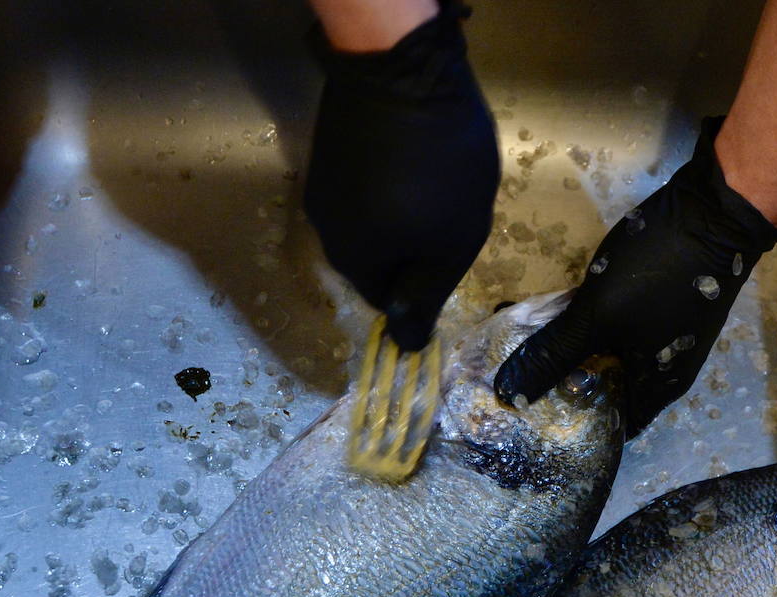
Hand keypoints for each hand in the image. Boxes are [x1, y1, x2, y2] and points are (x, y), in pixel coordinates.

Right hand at [304, 4, 498, 350]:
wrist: (400, 67)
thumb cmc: (437, 164)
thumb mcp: (452, 240)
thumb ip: (429, 294)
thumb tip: (407, 348)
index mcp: (353, 261)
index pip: (388, 301)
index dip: (425, 285)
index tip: (453, 253)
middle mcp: (325, 230)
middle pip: (377, 260)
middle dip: (414, 248)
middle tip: (451, 214)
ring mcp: (323, 185)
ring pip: (370, 222)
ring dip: (401, 214)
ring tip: (436, 181)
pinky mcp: (329, 149)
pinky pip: (363, 187)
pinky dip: (388, 184)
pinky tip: (415, 158)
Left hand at [493, 116, 776, 435]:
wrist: (714, 212)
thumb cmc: (658, 273)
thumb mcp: (596, 317)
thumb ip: (554, 355)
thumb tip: (510, 394)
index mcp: (659, 386)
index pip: (616, 427)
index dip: (578, 427)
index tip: (538, 419)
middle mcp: (670, 371)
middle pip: (613, 392)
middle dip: (572, 388)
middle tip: (528, 383)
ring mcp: (671, 337)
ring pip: (617, 359)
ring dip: (583, 356)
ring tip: (540, 350)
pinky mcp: (667, 308)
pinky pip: (624, 332)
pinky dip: (598, 332)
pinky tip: (571, 318)